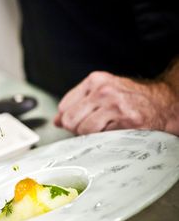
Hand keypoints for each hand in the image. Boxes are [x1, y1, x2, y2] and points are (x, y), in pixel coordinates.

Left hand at [54, 71, 178, 134]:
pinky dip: (105, 139)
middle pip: (71, 120)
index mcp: (95, 81)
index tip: (77, 121)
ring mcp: (116, 106)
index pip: (64, 106)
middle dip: (76, 128)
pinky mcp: (127, 122)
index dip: (68, 118)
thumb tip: (57, 120)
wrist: (164, 103)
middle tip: (90, 128)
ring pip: (84, 130)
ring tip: (105, 129)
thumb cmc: (131, 99)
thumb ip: (77, 104)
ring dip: (92, 135)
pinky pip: (102, 137)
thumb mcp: (102, 92)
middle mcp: (104, 91)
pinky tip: (114, 131)